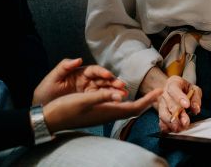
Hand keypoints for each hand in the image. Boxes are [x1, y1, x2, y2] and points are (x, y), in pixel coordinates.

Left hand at [32, 58, 125, 104]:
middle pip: (103, 80)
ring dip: (115, 91)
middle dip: (113, 82)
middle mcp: (86, 82)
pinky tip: (118, 103)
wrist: (41, 110)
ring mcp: (89, 92)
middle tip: (121, 86)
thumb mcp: (52, 78)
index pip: (93, 70)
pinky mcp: (89, 102)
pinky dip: (110, 101)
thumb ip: (64, 67)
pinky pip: (101, 100)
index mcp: (79, 73)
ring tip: (123, 95)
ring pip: (105, 90)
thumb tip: (78, 59)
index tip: (107, 74)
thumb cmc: (45, 92)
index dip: (101, 71)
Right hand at [42, 88, 162, 131]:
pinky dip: (124, 101)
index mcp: (107, 112)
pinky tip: (122, 94)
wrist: (51, 119)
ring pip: (125, 109)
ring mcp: (102, 115)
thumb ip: (102, 96)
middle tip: (157, 92)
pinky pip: (116, 108)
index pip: (134, 108)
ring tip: (144, 92)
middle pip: (132, 110)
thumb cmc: (66, 109)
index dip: (148, 100)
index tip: (160, 92)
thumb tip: (121, 96)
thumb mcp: (84, 100)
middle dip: (146, 101)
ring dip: (136, 101)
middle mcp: (107, 115)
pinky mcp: (96, 113)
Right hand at [154, 76, 201, 133]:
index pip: (174, 89)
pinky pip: (160, 121)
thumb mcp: (194, 89)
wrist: (175, 91)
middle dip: (177, 114)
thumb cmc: (185, 90)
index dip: (180, 97)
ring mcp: (161, 104)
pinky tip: (171, 130)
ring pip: (163, 114)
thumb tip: (196, 108)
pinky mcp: (160, 114)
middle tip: (185, 122)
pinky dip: (165, 127)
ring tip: (179, 128)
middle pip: (169, 104)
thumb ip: (196, 98)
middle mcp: (165, 94)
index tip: (187, 105)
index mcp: (173, 83)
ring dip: (171, 123)